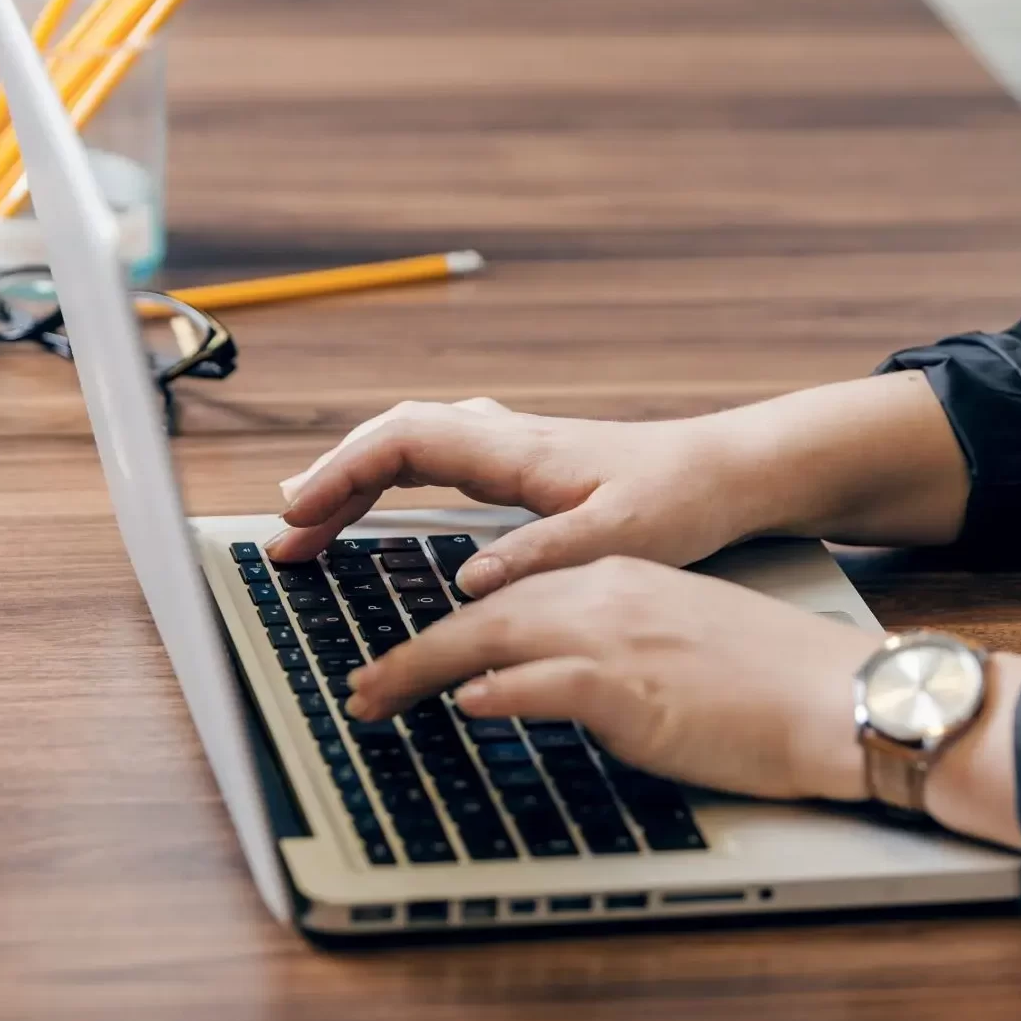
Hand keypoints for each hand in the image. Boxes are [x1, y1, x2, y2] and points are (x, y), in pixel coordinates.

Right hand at [267, 372, 970, 595]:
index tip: (296, 516)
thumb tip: (466, 582)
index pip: (404, 441)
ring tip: (315, 520)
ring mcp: (518, 447)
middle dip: (333, 479)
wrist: (731, 470)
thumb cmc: (684, 498)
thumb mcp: (620, 539)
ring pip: (415, 444)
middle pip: (395, 438)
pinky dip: (398, 477)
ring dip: (360, 475)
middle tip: (289, 535)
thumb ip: (543, 558)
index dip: (341, 472)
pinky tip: (390, 501)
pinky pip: (441, 456)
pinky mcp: (531, 464)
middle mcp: (509, 439)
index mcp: (519, 451)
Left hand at [346, 556, 877, 800]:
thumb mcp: (675, 642)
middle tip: (363, 685)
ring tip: (374, 698)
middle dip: (411, 652)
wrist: (833, 691)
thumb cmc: (764, 677)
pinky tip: (465, 703)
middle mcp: (608, 594)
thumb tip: (541, 681)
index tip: (410, 656)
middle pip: (484, 614)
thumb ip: (606, 648)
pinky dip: (498, 690)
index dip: (450, 628)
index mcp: (618, 579)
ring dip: (422, 671)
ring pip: (494, 639)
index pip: (512, 596)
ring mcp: (618, 635)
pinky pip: (545, 681)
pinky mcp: (632, 684)